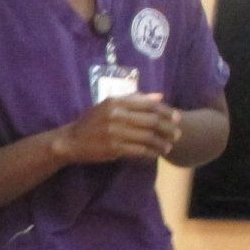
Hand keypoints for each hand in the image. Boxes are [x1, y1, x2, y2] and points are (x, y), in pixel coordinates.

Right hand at [56, 95, 179, 165]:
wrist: (71, 141)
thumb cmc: (92, 122)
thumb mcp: (109, 105)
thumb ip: (134, 99)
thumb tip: (159, 96)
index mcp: (116, 101)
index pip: (148, 104)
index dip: (166, 111)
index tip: (177, 117)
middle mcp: (116, 115)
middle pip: (150, 121)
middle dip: (167, 128)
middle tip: (177, 134)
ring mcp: (115, 132)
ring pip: (147, 137)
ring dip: (161, 142)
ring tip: (168, 146)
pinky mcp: (114, 148)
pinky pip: (139, 150)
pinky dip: (150, 152)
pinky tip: (156, 153)